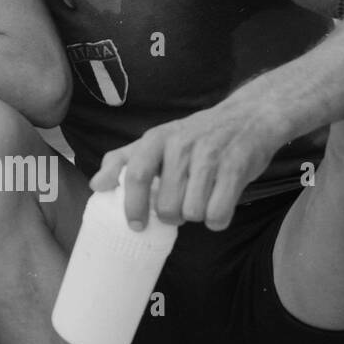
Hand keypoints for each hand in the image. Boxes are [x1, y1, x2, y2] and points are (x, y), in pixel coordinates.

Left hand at [90, 105, 282, 231]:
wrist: (247, 118)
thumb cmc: (194, 136)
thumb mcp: (156, 140)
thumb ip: (123, 161)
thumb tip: (96, 186)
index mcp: (156, 139)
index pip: (135, 175)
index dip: (132, 205)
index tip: (135, 225)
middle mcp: (180, 145)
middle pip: (165, 205)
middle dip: (171, 216)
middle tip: (178, 208)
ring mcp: (209, 157)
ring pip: (192, 213)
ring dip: (195, 216)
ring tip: (200, 201)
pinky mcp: (236, 169)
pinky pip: (218, 214)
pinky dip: (217, 219)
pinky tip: (218, 206)